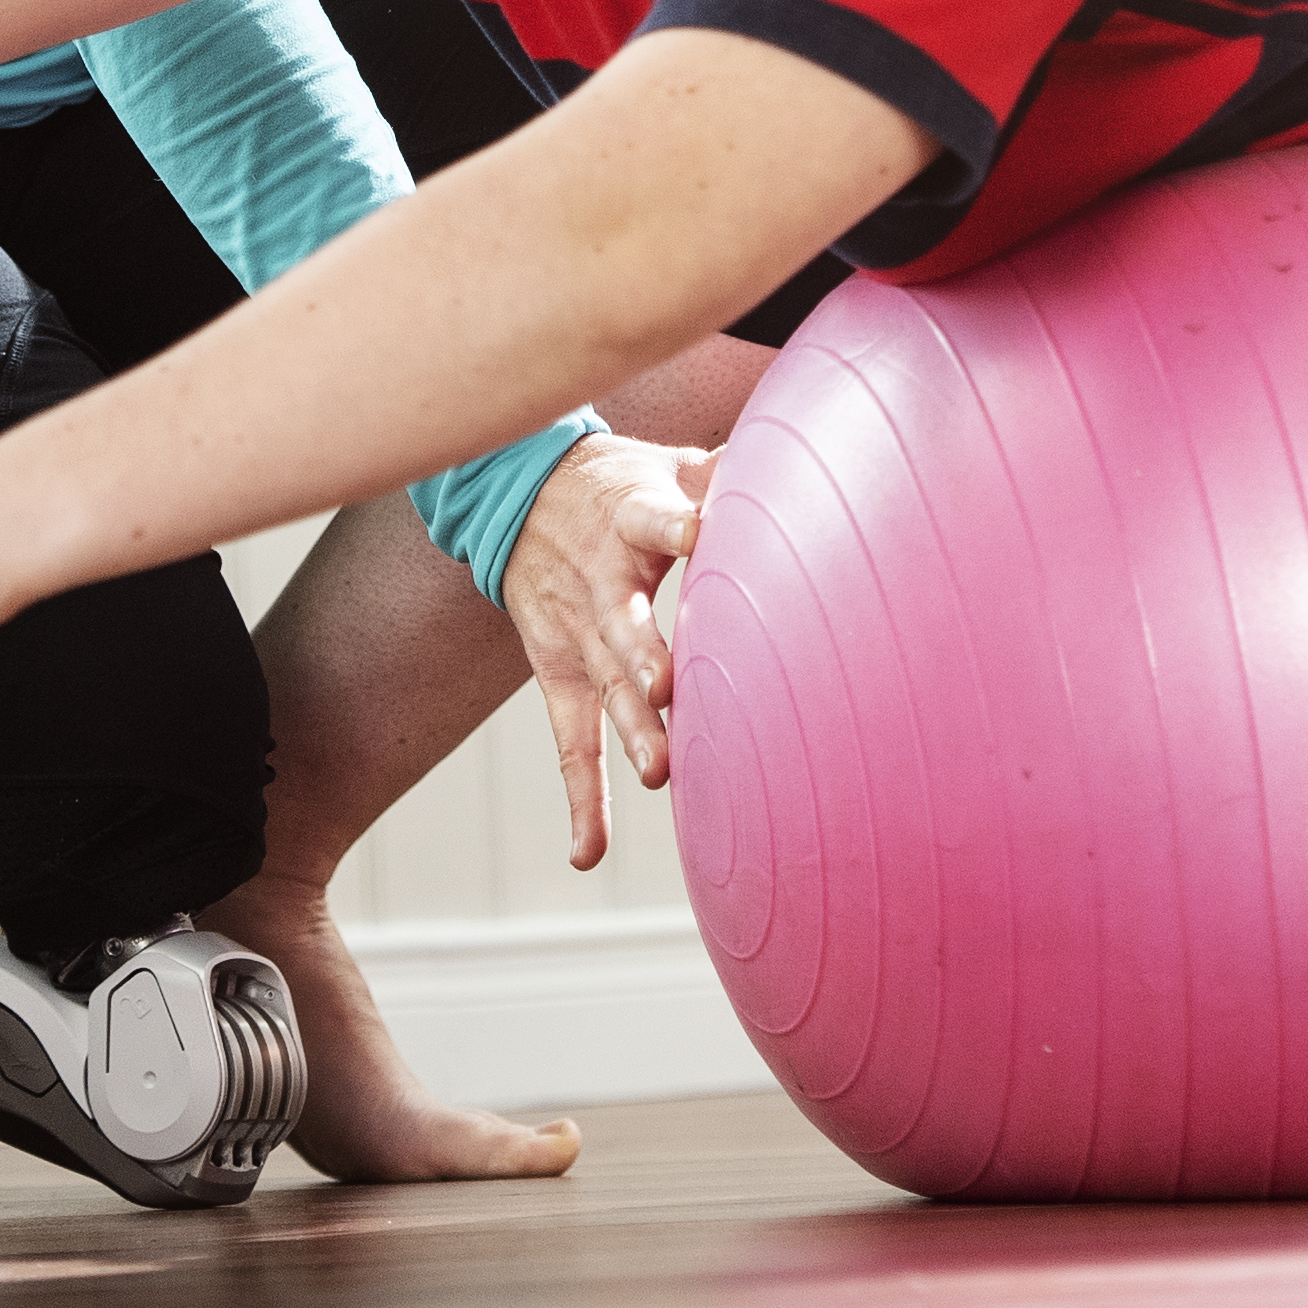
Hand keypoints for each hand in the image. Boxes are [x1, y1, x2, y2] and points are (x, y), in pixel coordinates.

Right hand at [497, 433, 715, 870]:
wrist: (517, 495)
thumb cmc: (617, 483)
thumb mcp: (662, 463)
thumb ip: (719, 469)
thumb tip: (790, 454)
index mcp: (630, 517)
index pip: (655, 519)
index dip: (679, 525)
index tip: (699, 533)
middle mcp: (601, 583)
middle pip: (624, 623)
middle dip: (644, 658)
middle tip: (665, 691)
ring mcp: (578, 636)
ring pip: (605, 689)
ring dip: (630, 731)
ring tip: (658, 772)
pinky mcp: (561, 674)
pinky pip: (569, 743)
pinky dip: (580, 799)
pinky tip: (588, 853)